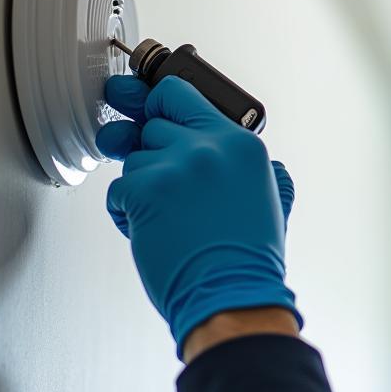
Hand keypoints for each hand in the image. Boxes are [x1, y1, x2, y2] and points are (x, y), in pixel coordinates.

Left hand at [96, 73, 302, 359]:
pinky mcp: (145, 191)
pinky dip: (127, 213)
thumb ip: (254, 165)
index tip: (148, 113)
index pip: (181, 94)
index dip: (159, 106)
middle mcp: (210, 146)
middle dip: (154, 156)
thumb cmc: (248, 258)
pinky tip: (155, 230)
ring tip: (171, 217)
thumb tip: (232, 151)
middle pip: (153, 126)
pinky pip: (118, 190)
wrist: (233, 297)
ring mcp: (176, 166)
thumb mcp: (271, 197)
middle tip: (164, 184)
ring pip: (134, 160)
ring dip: (143, 188)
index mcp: (241, 144)